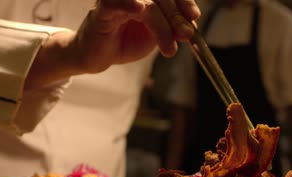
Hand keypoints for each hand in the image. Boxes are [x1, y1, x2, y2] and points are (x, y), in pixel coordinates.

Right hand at [25, 0, 199, 87]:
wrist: (98, 56)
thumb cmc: (125, 41)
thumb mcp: (155, 37)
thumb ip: (171, 30)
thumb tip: (190, 28)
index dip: (184, 2)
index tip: (194, 17)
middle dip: (177, 17)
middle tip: (187, 35)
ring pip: (148, 4)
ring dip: (162, 24)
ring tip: (169, 47)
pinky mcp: (103, 9)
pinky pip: (116, 3)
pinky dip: (128, 4)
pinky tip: (139, 9)